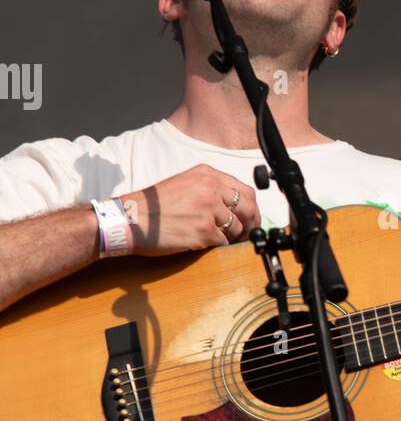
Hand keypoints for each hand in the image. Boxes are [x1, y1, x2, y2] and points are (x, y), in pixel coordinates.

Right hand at [122, 165, 260, 255]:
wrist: (130, 219)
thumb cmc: (154, 206)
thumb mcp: (185, 183)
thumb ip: (210, 189)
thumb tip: (234, 206)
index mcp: (207, 174)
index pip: (245, 191)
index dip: (251, 208)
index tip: (250, 218)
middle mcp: (211, 188)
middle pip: (248, 207)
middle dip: (250, 223)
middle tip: (246, 234)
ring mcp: (209, 209)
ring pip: (236, 228)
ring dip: (229, 237)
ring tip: (211, 237)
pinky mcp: (204, 230)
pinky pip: (222, 242)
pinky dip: (214, 245)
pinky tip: (198, 242)